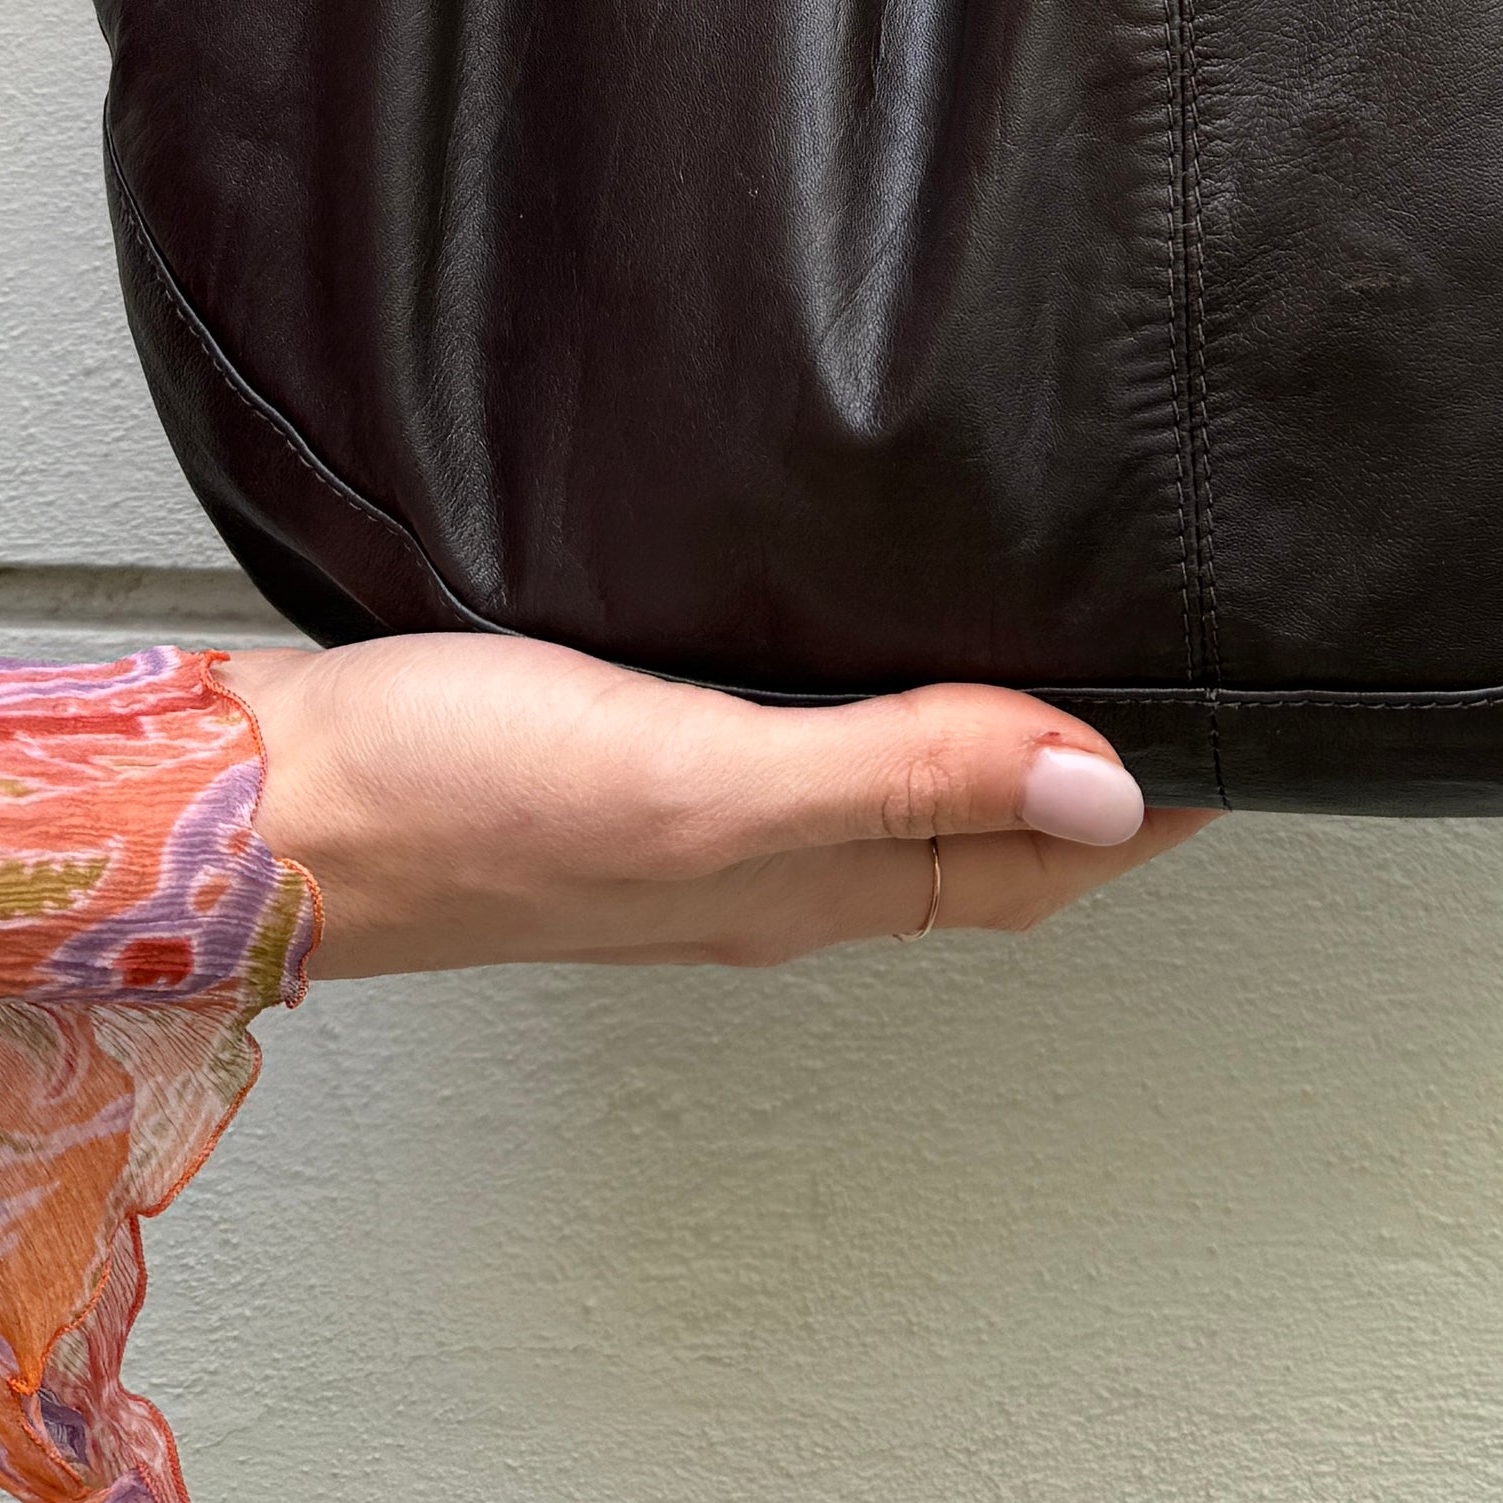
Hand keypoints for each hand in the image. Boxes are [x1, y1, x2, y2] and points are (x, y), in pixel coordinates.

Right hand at [220, 630, 1208, 974]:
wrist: (251, 799)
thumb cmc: (451, 795)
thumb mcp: (701, 778)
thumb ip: (896, 774)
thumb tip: (1103, 788)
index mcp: (809, 883)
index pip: (1039, 859)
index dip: (1151, 801)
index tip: (1251, 718)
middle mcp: (768, 860)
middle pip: (984, 834)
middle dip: (1094, 770)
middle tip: (1185, 667)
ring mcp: (690, 812)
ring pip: (893, 782)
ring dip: (987, 729)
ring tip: (1062, 637)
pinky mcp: (619, 753)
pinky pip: (794, 735)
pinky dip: (868, 688)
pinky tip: (853, 619)